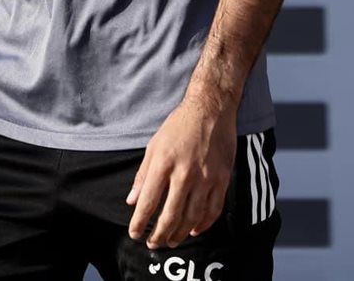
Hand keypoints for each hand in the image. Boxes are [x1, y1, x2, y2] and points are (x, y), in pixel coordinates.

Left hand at [127, 96, 236, 247]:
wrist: (211, 109)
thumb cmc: (179, 126)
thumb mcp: (154, 145)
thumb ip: (143, 175)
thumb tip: (132, 201)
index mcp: (164, 163)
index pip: (148, 202)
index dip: (139, 222)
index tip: (134, 234)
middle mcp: (185, 173)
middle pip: (170, 215)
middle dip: (159, 235)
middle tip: (153, 244)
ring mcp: (206, 177)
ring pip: (192, 217)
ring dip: (180, 234)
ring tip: (171, 241)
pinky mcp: (222, 178)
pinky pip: (213, 209)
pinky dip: (203, 224)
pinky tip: (194, 230)